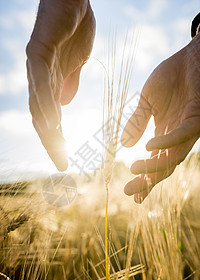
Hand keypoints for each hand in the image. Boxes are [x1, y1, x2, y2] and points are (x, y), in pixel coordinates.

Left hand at [26, 0, 94, 170]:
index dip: (56, 140)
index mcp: (51, 84)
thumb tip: (65, 103)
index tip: (64, 159)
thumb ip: (70, 82)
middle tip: (60, 164)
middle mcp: (40, 80)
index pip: (50, 118)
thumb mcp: (77, 63)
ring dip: (47, 128)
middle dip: (51, 142)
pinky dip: (46, 102)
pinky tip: (53, 121)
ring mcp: (37, 66)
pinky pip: (41, 82)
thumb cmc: (76, 28)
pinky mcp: (39, 52)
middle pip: (42, 117)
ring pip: (39, 104)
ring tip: (55, 149)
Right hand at [121, 33, 199, 202]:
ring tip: (134, 170)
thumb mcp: (146, 102)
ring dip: (154, 165)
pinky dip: (166, 142)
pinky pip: (182, 134)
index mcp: (164, 135)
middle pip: (165, 166)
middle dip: (148, 181)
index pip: (155, 162)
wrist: (189, 57)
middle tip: (130, 192)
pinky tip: (149, 145)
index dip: (145, 179)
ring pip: (174, 156)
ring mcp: (188, 129)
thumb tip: (123, 145)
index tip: (131, 194)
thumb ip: (136, 123)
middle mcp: (177, 137)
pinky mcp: (197, 116)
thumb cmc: (170, 78)